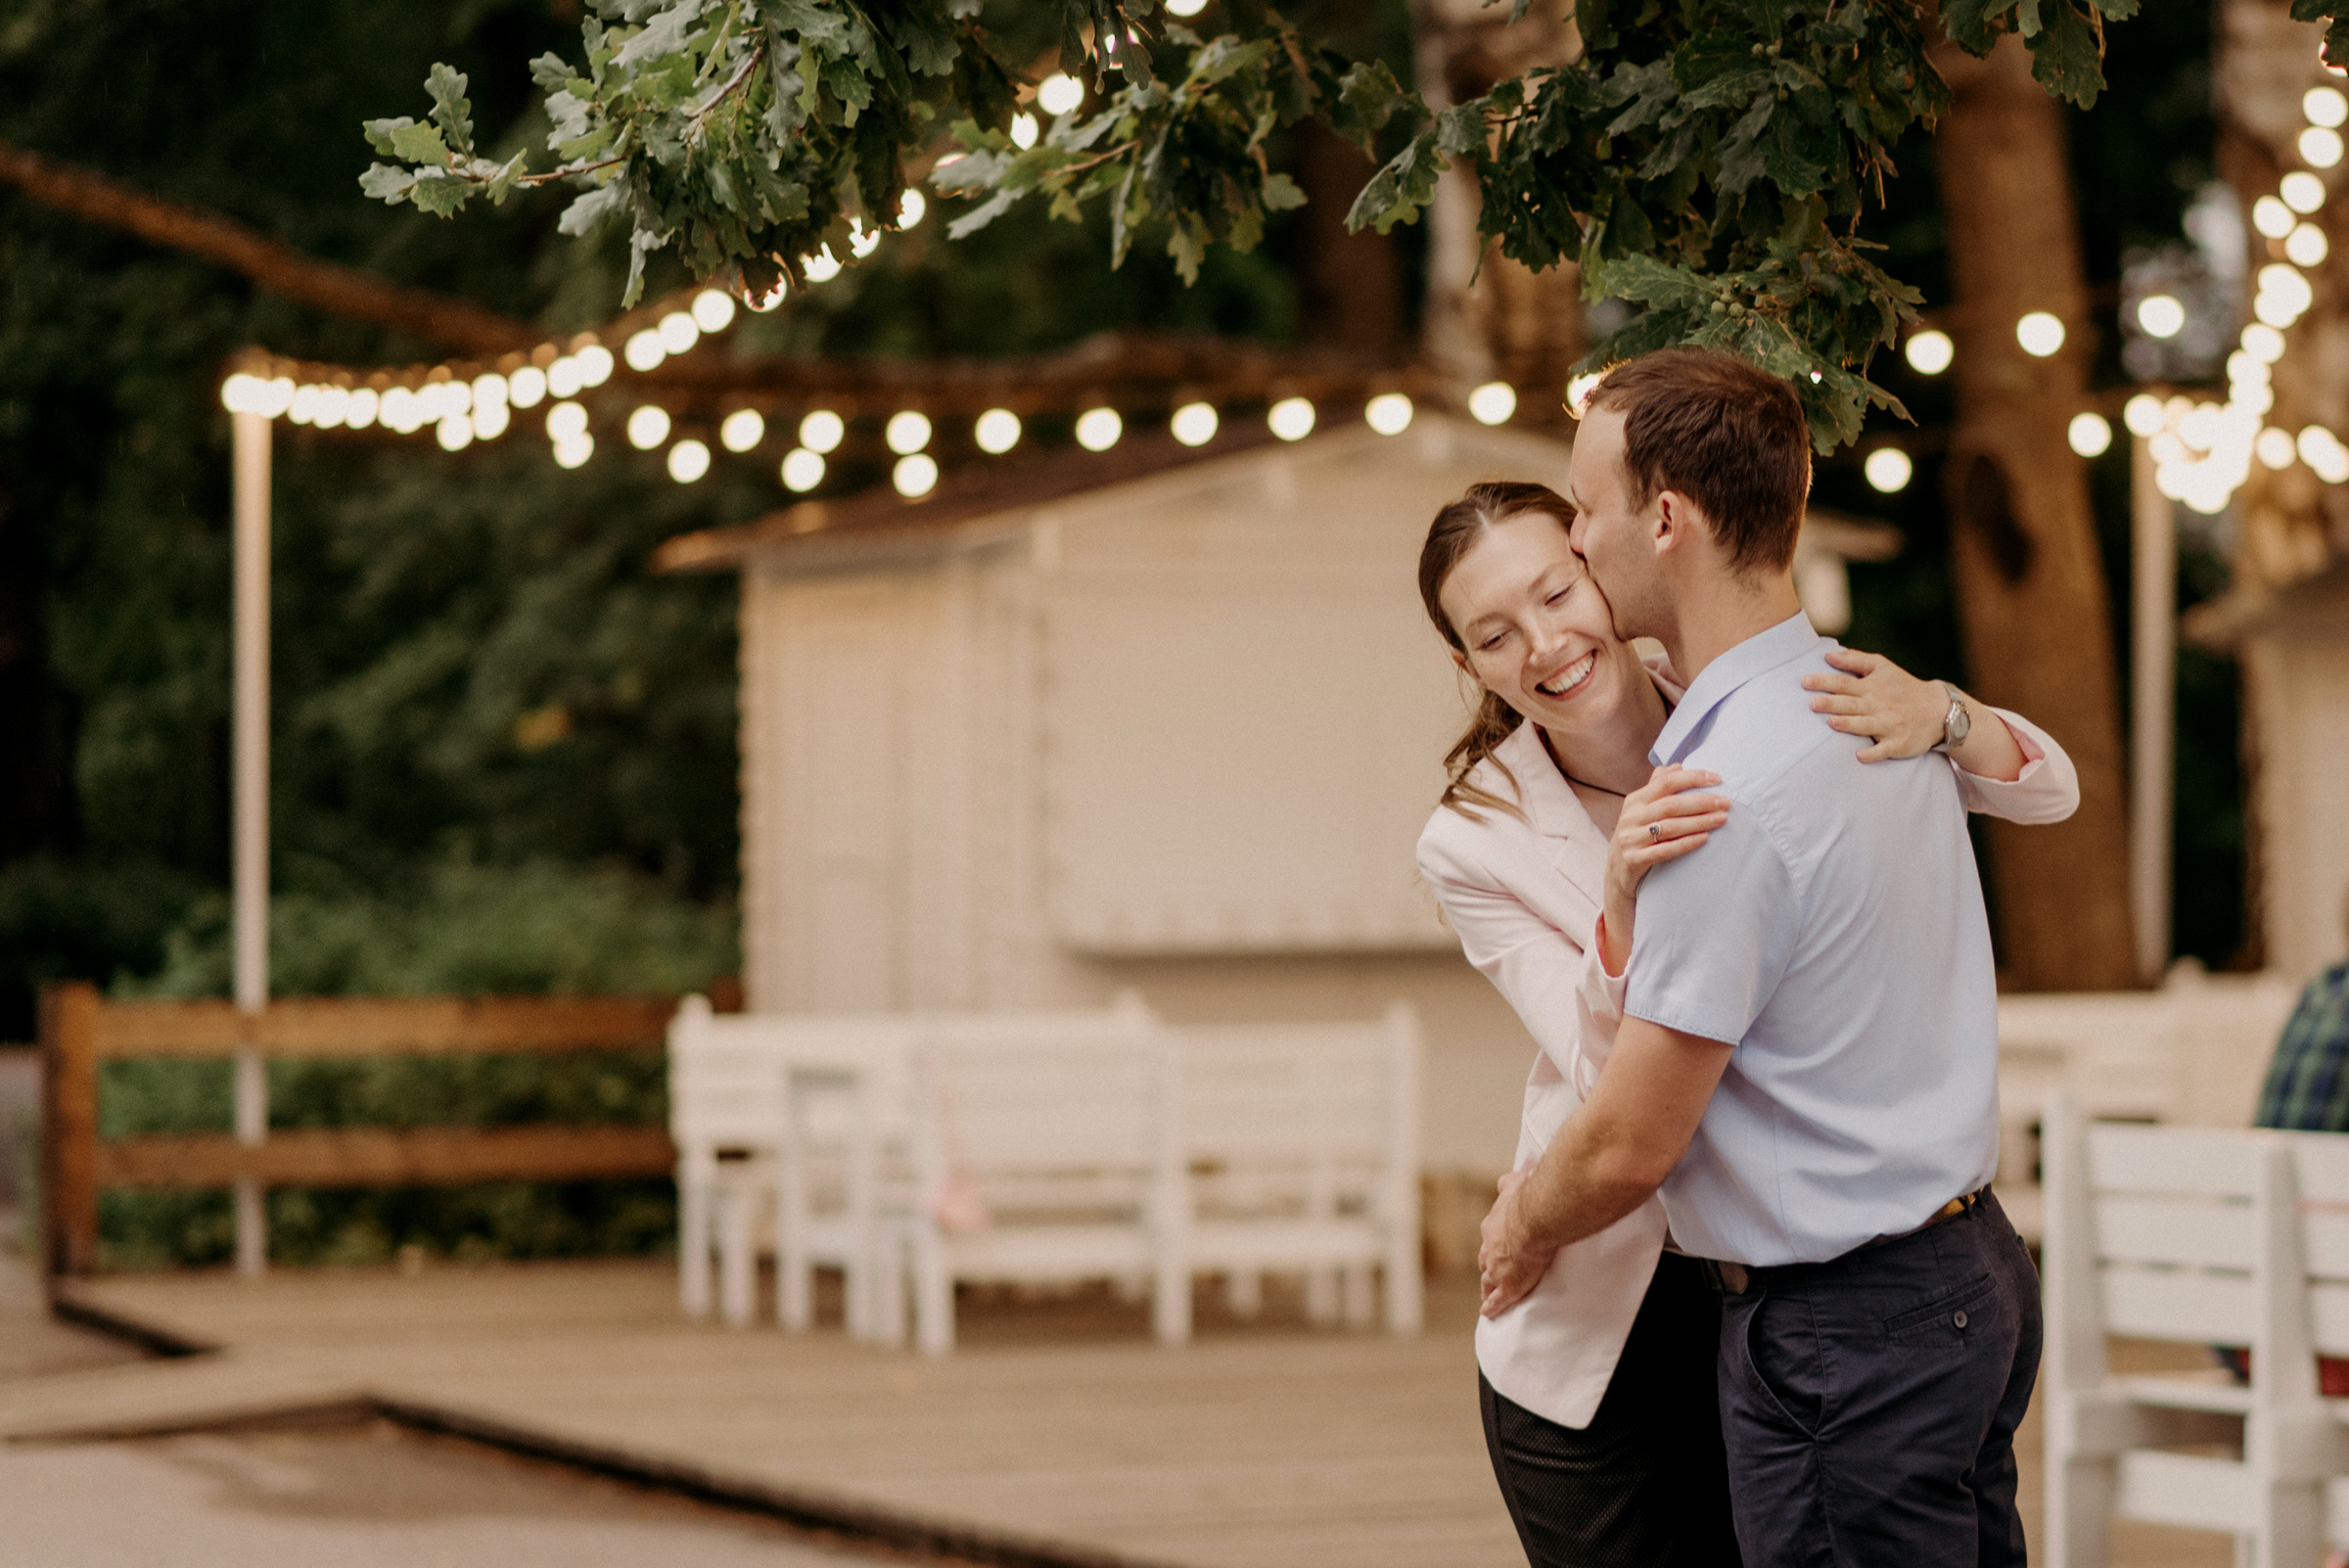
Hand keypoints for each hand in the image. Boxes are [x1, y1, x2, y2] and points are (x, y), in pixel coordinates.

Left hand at [1478, 1170, 1560, 1317]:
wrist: (1535, 1217)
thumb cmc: (1528, 1199)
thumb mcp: (1514, 1184)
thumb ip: (1508, 1184)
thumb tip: (1506, 1180)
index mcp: (1493, 1227)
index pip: (1490, 1239)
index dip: (1493, 1246)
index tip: (1495, 1250)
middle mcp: (1490, 1249)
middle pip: (1485, 1262)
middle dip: (1488, 1267)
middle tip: (1490, 1274)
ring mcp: (1497, 1269)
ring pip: (1488, 1281)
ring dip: (1487, 1288)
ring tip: (1487, 1296)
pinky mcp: (1508, 1286)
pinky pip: (1497, 1300)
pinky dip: (1492, 1307)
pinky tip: (1488, 1313)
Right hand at [1599, 766, 1727, 974]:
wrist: (1618, 875)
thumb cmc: (1638, 837)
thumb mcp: (1642, 811)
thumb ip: (1657, 787)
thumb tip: (1677, 764)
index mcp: (1635, 800)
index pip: (1665, 782)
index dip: (1693, 778)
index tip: (1718, 779)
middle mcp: (1630, 817)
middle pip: (1670, 804)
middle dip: (1701, 802)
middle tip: (1726, 802)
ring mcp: (1630, 839)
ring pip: (1669, 827)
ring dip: (1699, 822)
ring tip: (1722, 819)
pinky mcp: (1633, 860)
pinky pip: (1663, 851)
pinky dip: (1685, 843)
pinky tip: (1705, 839)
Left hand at [1801, 646, 1946, 761]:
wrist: (1939, 710)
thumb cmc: (1903, 687)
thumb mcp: (1883, 667)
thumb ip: (1855, 660)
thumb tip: (1828, 655)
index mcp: (1871, 688)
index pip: (1844, 683)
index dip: (1824, 682)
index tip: (1804, 681)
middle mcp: (1878, 706)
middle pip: (1851, 704)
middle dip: (1832, 703)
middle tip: (1812, 703)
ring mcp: (1889, 725)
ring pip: (1865, 725)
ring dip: (1849, 724)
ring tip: (1831, 723)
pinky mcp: (1898, 743)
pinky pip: (1884, 750)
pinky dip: (1874, 753)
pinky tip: (1860, 756)